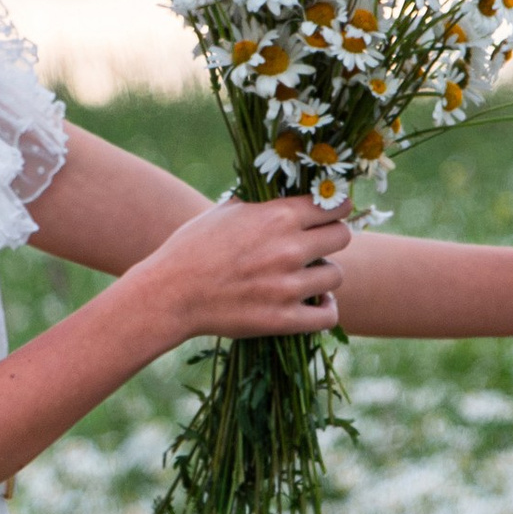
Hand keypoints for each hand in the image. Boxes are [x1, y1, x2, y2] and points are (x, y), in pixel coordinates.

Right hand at [131, 192, 351, 348]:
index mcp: (278, 216)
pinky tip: (315, 303)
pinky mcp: (284, 319)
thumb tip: (282, 194)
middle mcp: (290, 248)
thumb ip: (261, 203)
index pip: (334, 205)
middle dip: (332, 238)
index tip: (333, 213)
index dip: (336, 207)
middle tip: (318, 246)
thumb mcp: (225, 211)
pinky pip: (328, 315)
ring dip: (324, 275)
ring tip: (308, 277)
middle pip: (343, 236)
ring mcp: (289, 286)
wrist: (170, 294)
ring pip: (336, 274)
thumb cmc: (192, 248)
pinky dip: (326, 308)